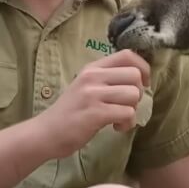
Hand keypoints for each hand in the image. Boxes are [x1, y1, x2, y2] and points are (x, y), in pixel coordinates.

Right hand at [33, 49, 150, 158]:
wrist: (46, 133)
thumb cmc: (70, 111)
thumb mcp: (86, 86)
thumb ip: (108, 79)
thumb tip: (139, 78)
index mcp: (92, 68)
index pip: (127, 54)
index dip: (143, 67)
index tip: (142, 83)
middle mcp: (93, 77)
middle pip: (135, 75)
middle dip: (138, 93)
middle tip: (126, 105)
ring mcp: (93, 94)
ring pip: (133, 95)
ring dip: (132, 110)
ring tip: (119, 118)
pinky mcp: (95, 113)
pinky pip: (127, 113)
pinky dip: (127, 123)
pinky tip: (115, 127)